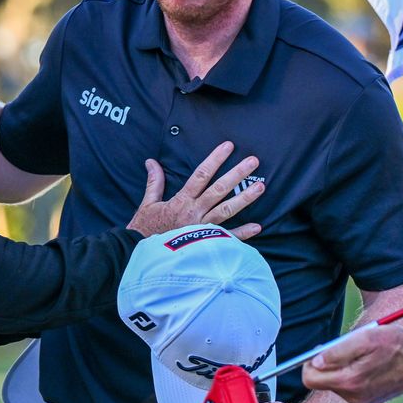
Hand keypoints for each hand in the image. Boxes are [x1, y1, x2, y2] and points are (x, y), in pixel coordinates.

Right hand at [126, 141, 263, 238]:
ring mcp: (202, 229)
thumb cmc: (144, 231)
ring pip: (227, 211)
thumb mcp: (147, 204)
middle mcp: (194, 212)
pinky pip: (227, 238)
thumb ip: (154, 182)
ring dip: (245, 198)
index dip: (215, 159)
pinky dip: (243, 234)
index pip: (201, 174)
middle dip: (237, 174)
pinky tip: (258, 226)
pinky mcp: (205, 244)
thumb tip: (151, 162)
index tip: (228, 146)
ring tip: (261, 187)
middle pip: (219, 189)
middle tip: (253, 161)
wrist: (142, 256)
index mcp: (181, 201)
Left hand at [301, 324, 402, 402]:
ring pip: (337, 383)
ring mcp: (361, 399)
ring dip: (342, 367)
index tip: (319, 352)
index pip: (311, 379)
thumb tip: (315, 360)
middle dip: (327, 364)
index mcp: (349, 380)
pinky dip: (352, 374)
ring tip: (360, 354)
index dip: (309, 363)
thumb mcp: (363, 339)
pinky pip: (350, 386)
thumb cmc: (394, 346)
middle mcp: (353, 395)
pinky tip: (366, 363)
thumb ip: (336, 351)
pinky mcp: (368, 399)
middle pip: (323, 381)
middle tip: (343, 348)